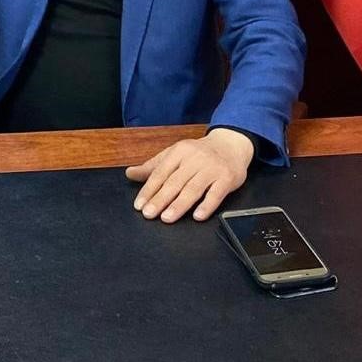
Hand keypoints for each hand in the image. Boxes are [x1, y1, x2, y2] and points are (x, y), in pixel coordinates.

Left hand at [126, 128, 254, 223]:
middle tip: (148, 214)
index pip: (161, 172)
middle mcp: (195, 159)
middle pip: (175, 181)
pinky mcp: (227, 178)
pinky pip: (216, 193)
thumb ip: (153, 166)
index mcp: (179, 152)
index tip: (139, 204)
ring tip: (167, 217)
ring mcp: (211, 169)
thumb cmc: (199, 153)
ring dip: (179, 204)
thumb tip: (129, 174)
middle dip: (161, 199)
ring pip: (193, 188)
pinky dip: (206, 205)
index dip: (149, 189)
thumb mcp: (175, 154)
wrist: (231, 144)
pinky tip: (197, 216)